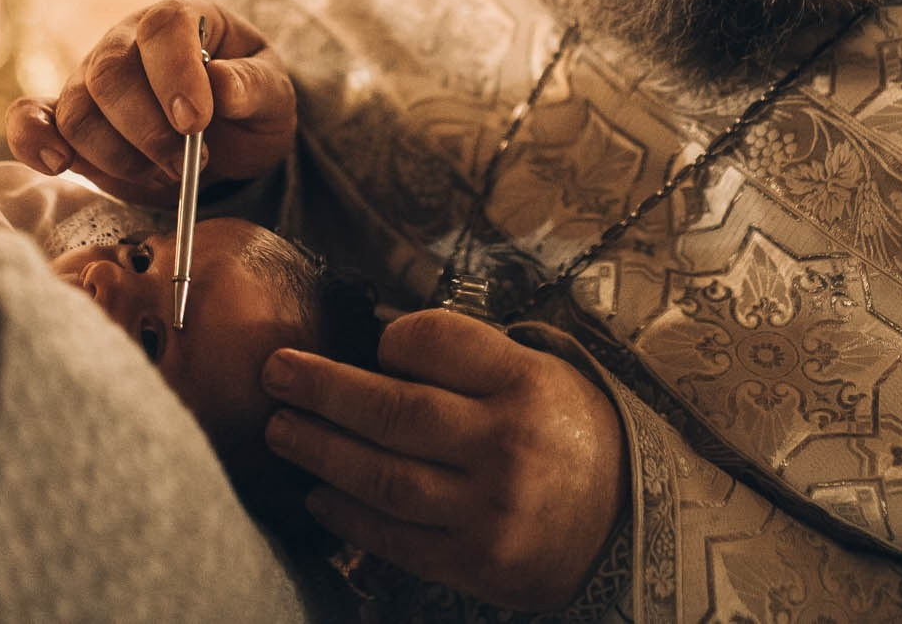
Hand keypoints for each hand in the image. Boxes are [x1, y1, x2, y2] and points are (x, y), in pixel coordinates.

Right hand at [5, 0, 297, 206]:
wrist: (227, 132)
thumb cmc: (249, 102)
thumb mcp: (273, 95)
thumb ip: (254, 86)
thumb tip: (221, 84)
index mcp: (181, 18)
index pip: (164, 26)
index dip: (175, 73)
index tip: (195, 121)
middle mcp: (127, 40)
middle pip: (111, 73)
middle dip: (147, 130)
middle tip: (187, 165)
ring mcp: (91, 77)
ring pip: (78, 111)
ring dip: (118, 156)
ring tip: (164, 175)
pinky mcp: (69, 119)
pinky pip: (32, 118)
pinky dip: (32, 139)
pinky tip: (56, 163)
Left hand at [261, 309, 628, 611]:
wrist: (625, 519)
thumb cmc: (565, 432)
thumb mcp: (537, 371)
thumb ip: (465, 358)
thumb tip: (373, 348)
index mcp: (527, 382)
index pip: (434, 342)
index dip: (390, 339)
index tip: (371, 343)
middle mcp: (509, 444)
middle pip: (395, 411)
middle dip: (323, 390)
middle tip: (276, 374)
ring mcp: (492, 510)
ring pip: (384, 478)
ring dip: (320, 453)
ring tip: (280, 432)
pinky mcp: (477, 563)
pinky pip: (396, 538)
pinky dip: (348, 516)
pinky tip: (318, 494)